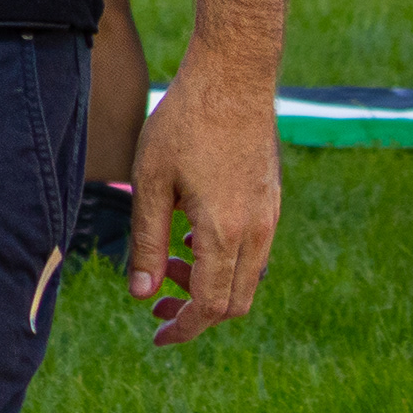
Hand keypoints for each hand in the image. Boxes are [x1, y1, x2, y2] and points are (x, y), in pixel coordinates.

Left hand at [128, 55, 279, 344]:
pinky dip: (224, 260)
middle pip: (234, 301)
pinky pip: (254, 251)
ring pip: (246, 277)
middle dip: (195, 313)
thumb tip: (142, 294)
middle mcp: (257, 230)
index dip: (184, 328)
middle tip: (155, 304)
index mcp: (225, 231)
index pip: (211, 306)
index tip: (157, 335)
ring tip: (169, 264)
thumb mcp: (150, 183)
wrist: (233, 78)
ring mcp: (269, 215)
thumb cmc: (184, 124)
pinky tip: (192, 237)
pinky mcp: (271, 200)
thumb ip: (146, 241)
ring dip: (209, 284)